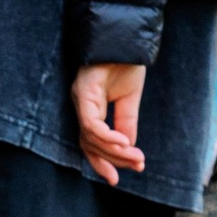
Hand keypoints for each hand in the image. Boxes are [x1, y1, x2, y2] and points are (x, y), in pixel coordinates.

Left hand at [72, 62, 147, 187]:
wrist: (127, 37)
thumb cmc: (126, 63)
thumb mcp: (130, 99)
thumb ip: (126, 123)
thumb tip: (127, 149)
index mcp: (90, 108)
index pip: (90, 143)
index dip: (102, 162)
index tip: (116, 179)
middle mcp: (81, 105)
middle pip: (90, 144)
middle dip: (112, 160)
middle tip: (137, 166)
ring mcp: (80, 99)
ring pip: (91, 137)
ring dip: (115, 150)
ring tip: (136, 156)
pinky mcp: (83, 92)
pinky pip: (92, 123)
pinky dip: (107, 137)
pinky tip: (124, 142)